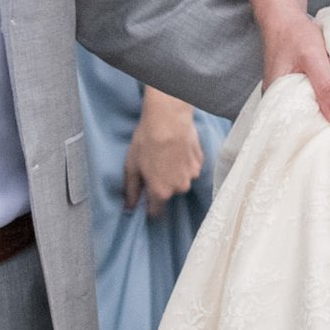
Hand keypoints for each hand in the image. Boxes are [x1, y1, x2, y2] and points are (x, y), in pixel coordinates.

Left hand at [123, 89, 205, 209]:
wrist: (168, 118)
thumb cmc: (147, 141)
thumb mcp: (132, 166)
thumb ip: (132, 190)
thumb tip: (129, 207)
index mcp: (161, 192)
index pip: (156, 211)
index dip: (149, 206)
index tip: (145, 195)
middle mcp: (179, 188)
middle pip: (170, 193)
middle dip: (163, 184)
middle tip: (154, 166)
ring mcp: (192, 175)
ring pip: (181, 180)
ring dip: (175, 173)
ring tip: (166, 155)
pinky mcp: (200, 161)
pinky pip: (190, 168)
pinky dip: (184, 162)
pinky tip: (176, 149)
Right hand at [263, 13, 329, 126]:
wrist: (285, 15)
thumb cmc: (295, 34)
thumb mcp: (313, 58)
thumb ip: (325, 86)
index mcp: (276, 101)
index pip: (295, 130)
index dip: (314, 138)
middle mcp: (279, 101)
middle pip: (304, 122)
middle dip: (324, 128)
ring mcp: (288, 93)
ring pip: (310, 109)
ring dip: (327, 112)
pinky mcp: (298, 85)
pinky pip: (313, 98)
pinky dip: (326, 99)